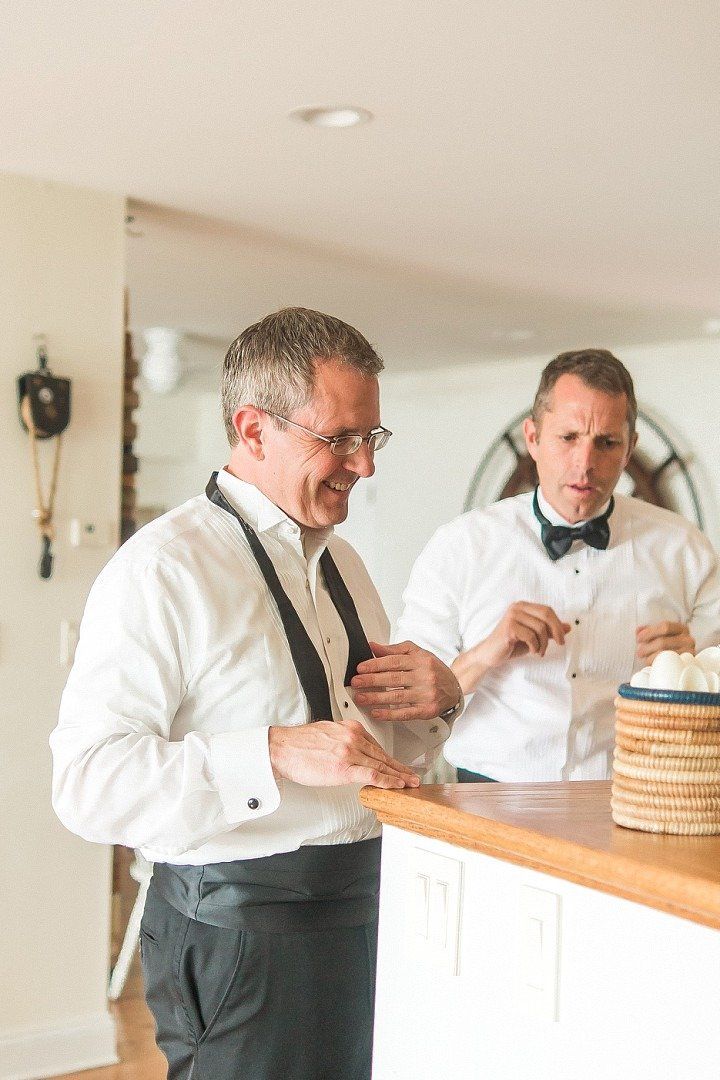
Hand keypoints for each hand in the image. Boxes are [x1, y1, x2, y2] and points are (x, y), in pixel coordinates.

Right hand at [268, 718, 419, 788]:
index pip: (377, 745)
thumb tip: (353, 751)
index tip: (399, 765)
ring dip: (398, 776)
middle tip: (413, 775)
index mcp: (350, 728)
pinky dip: (387, 781)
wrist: (283, 748)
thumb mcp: (328, 733)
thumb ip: (344, 740)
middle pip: (382, 756)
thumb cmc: (299, 744)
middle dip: (400, 767)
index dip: (390, 758)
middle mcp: (353, 738)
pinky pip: (372, 776)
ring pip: (381, 766)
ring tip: (410, 783)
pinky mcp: (344, 768)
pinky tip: (396, 785)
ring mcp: (350, 753)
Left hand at [350, 641, 461, 721]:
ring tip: (361, 698)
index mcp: (420, 661)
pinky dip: (389, 714)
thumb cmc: (433, 669)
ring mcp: (426, 694)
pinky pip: (405, 713)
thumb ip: (395, 650)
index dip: (376, 665)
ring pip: (397, 696)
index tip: (361, 668)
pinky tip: (376, 713)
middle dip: (372, 680)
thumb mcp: (417, 653)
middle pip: (394, 678)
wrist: (454, 687)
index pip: (394, 661)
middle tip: (356, 682)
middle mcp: (424, 677)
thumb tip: (373, 646)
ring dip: (376, 698)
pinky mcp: (426, 710)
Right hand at [452, 602, 570, 692]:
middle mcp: (517, 607)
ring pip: (540, 628)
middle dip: (556, 631)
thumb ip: (549, 630)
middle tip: (560, 644)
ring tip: (539, 652)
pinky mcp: (509, 628)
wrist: (491, 654)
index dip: (558, 624)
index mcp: (523, 606)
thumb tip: (568, 627)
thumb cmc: (512, 645)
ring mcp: (512, 616)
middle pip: (546, 614)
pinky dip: (535, 647)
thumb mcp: (535, 637)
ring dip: (544, 644)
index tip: (562, 639)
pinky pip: (531, 636)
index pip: (547, 610)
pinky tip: (532, 652)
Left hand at [636, 622, 694, 662]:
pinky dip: (655, 663)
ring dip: (649, 656)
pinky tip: (650, 663)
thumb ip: (649, 631)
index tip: (639, 638)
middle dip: (647, 646)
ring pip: (664, 653)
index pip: (665, 626)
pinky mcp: (685, 664)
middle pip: (663, 642)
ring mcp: (689, 653)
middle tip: (639, 651)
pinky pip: (667, 664)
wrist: (682, 664)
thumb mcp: (660, 636)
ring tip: (643, 657)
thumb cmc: (668, 647)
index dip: (650, 632)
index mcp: (682, 629)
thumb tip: (638, 630)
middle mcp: (688, 639)